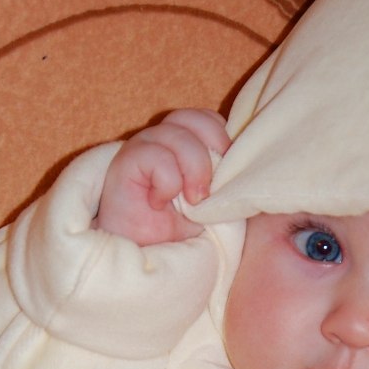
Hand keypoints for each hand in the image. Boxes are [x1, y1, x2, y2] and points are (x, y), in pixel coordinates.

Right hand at [94, 109, 229, 245]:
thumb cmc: (175, 226)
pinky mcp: (128, 158)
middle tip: (209, 190)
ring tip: (190, 201)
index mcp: (185, 142)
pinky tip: (158, 202)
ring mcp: (145, 144)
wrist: (144, 250)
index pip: (208, 119)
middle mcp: (164, 136)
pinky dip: (168, 184)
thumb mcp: (209, 201)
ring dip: (194, 171)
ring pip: (180, 135)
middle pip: (197, 119)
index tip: (224, 177)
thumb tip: (239, 164)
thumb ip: (221, 177)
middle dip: (213, 151)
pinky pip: (159, 157)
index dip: (222, 140)